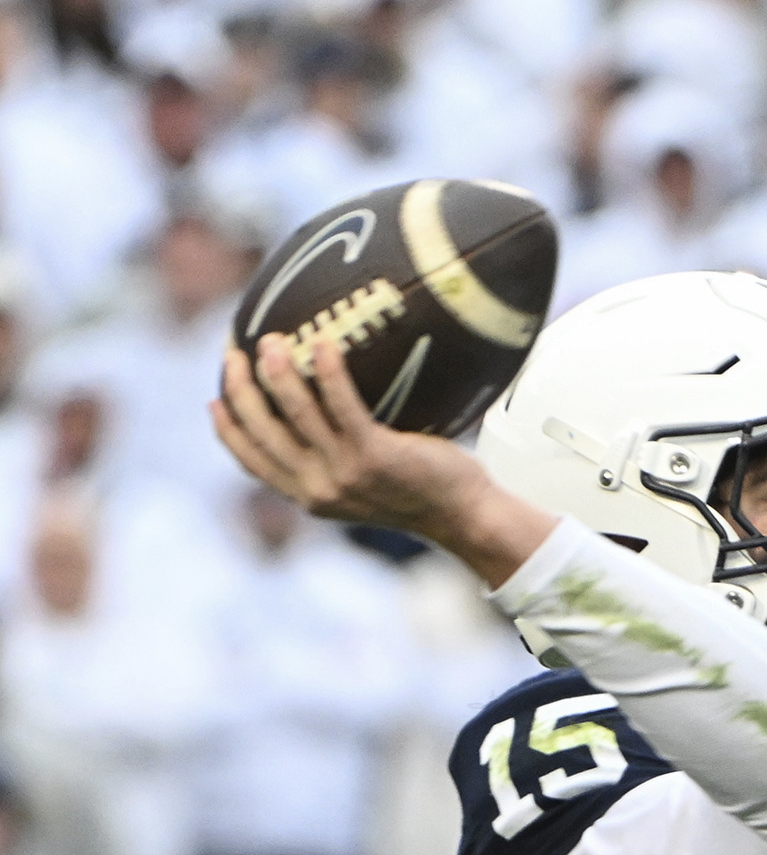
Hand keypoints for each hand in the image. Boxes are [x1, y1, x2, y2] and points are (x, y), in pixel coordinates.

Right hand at [210, 336, 544, 581]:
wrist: (464, 515)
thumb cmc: (418, 490)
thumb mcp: (363, 484)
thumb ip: (333, 460)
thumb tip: (316, 411)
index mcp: (310, 496)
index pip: (251, 462)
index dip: (227, 429)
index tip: (213, 398)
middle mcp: (319, 488)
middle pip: (262, 430)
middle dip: (241, 387)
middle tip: (235, 351)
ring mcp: (345, 472)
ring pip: (296, 413)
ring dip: (279, 372)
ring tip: (274, 339)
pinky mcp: (374, 455)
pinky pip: (343, 404)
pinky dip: (329, 371)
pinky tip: (326, 343)